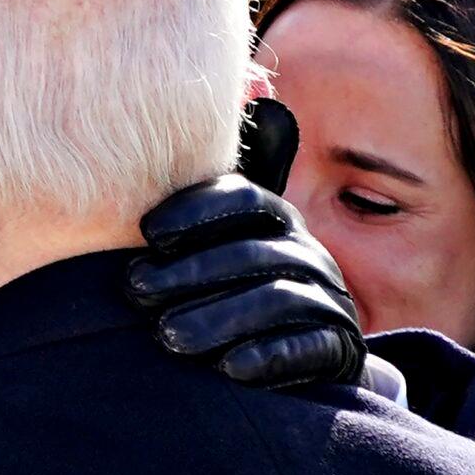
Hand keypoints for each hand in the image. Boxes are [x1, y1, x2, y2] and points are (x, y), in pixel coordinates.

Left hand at [125, 100, 366, 388]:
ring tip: (168, 336)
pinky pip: (308, 348)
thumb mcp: (217, 242)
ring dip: (219, 317)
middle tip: (136, 291)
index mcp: (276, 220)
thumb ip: (204, 196)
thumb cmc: (234, 293)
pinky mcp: (338, 350)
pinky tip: (228, 368)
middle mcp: (308, 252)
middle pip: (251, 251)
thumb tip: (244, 106)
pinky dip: (268, 356)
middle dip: (189, 271)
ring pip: (277, 298)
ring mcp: (329, 300)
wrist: (300, 361)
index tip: (147, 233)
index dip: (196, 212)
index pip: (243, 198)